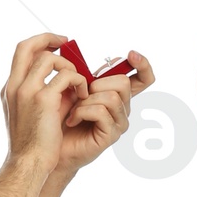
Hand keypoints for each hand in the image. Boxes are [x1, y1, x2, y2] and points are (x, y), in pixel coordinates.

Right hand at [0, 32, 84, 175]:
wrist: (28, 164)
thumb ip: (45, 94)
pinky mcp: (43, 99)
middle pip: (28, 46)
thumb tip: (67, 80)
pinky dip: (78, 83)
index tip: (55, 46)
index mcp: (10, 90)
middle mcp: (14, 86)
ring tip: (78, 85)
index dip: (39, 43)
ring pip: (49, 59)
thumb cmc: (33, 145)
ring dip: (68, 67)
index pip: (20, 53)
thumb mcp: (33, 115)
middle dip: (49, 39)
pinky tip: (82, 98)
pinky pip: (67, 77)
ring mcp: (26, 91)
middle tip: (66, 42)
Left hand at [54, 50, 150, 174]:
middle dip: (97, 84)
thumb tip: (113, 60)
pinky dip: (82, 112)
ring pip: (112, 97)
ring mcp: (119, 123)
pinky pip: (101, 112)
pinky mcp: (111, 135)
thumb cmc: (64, 115)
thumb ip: (95, 76)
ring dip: (86, 100)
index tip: (131, 54)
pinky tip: (72, 120)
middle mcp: (123, 108)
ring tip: (74, 110)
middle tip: (80, 95)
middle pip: (123, 83)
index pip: (143, 79)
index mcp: (118, 95)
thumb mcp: (79, 89)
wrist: (53, 142)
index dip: (142, 65)